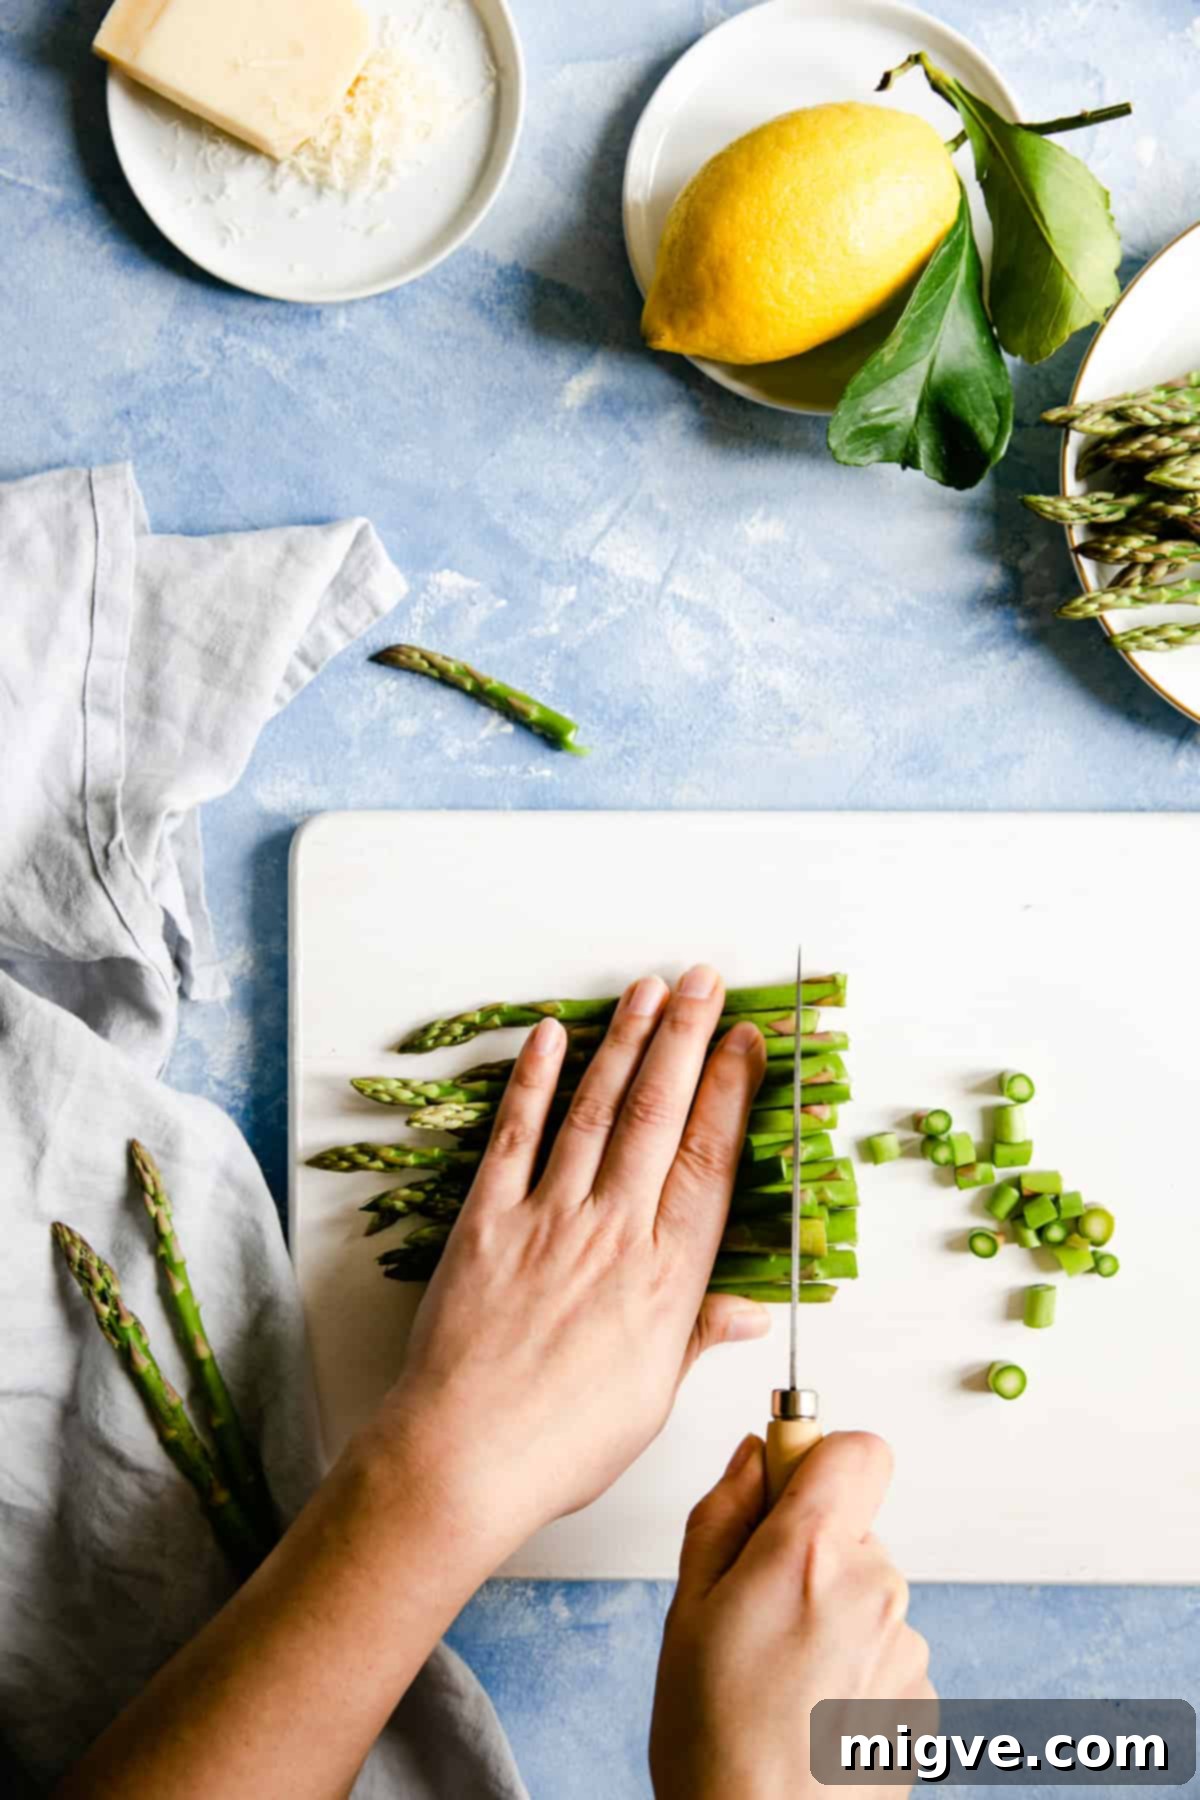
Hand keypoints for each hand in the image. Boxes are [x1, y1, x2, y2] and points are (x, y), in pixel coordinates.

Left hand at [372, 966, 771, 1555]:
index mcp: (666, 1278)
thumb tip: (749, 1310)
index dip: (732, 1090)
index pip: (710, 1160)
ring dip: (626, 1042)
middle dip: (687, 1038)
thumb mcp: (654, 1397)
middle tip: (705, 982)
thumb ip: (697, 1335)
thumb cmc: (562, 1443)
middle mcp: (613, 1232)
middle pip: (660, 1115)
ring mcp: (547, 1218)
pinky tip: (552, 1036)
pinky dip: (534, 1081)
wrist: (462, 1458)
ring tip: (648, 990)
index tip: (747, 1041)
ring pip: (596, 1109)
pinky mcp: (486, 1220)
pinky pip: (515, 1136)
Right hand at [650, 1433, 932, 1799]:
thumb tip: (754, 1454)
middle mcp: (877, 1590)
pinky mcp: (924, 1698)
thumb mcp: (686, 1606)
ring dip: (831, 1614)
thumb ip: (725, 1511)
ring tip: (780, 1677)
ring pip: (867, 1591)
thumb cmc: (711, 1739)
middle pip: (853, 1528)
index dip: (818, 1457)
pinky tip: (810, 1710)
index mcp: (814, 1554)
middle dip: (809, 1551)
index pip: (858, 1449)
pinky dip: (853, 1665)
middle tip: (755, 1612)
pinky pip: (885, 1647)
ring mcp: (909, 1647)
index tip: (782, 1486)